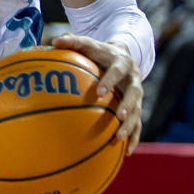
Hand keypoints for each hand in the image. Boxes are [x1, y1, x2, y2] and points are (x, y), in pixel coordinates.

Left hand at [51, 34, 143, 154]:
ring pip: (138, 112)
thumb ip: (72, 41)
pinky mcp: (138, 107)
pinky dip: (134, 137)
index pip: (117, 71)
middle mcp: (133, 79)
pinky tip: (127, 152)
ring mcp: (137, 95)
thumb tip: (54, 40)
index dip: (110, 81)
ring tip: (119, 139)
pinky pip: (138, 124)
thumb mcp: (88, 44)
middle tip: (118, 117)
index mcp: (122, 63)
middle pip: (135, 93)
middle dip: (127, 106)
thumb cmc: (99, 51)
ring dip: (131, 125)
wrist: (122, 55)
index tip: (99, 92)